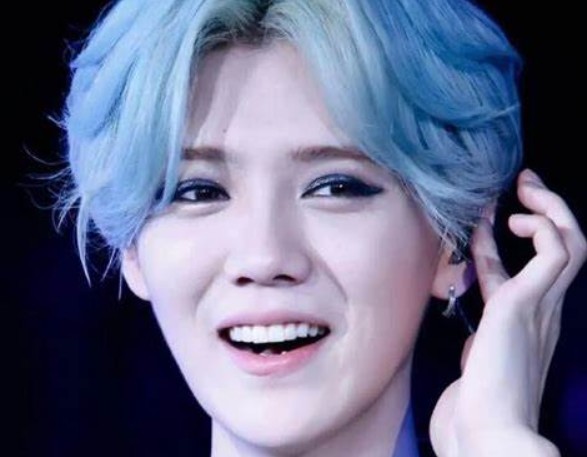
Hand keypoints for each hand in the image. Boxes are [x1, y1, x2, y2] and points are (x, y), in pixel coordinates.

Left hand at [429, 169, 585, 456]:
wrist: (484, 433)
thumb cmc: (474, 404)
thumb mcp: (475, 356)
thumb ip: (480, 334)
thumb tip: (468, 317)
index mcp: (527, 322)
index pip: (524, 271)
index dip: (504, 240)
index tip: (488, 215)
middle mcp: (544, 311)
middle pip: (564, 249)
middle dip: (546, 210)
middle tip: (525, 184)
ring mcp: (543, 307)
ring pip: (570, 242)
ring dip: (551, 209)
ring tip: (525, 189)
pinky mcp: (528, 303)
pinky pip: (555, 252)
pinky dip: (543, 228)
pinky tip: (514, 221)